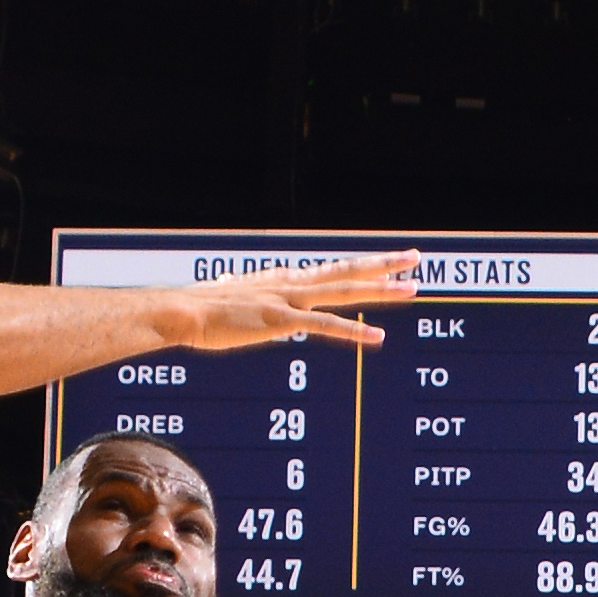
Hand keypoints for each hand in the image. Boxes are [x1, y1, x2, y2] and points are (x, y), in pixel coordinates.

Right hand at [162, 253, 417, 357]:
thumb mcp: (234, 299)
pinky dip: (354, 331)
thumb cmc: (201, 310)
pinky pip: (325, 327)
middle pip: (347, 272)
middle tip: (416, 259)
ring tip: (412, 289)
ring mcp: (288, 300)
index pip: (332, 271)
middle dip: (384, 266)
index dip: (362, 266)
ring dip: (381, 291)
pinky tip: (378, 337)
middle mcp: (291, 283)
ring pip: (345, 292)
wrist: (181, 312)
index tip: (388, 263)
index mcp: (283, 279)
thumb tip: (247, 295)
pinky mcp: (281, 321)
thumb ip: (250, 297)